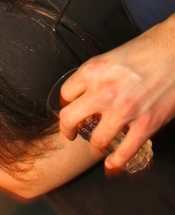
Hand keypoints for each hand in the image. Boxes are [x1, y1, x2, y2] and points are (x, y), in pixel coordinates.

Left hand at [59, 14, 174, 169]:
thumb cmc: (148, 48)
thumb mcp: (112, 56)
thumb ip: (98, 75)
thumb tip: (90, 90)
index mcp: (92, 71)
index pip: (65, 94)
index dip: (66, 102)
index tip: (70, 107)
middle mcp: (103, 92)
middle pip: (69, 119)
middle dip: (69, 129)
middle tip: (72, 132)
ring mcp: (123, 111)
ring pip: (96, 141)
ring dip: (96, 145)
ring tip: (99, 144)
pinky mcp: (145, 125)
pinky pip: (124, 153)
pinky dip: (116, 164)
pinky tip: (112, 166)